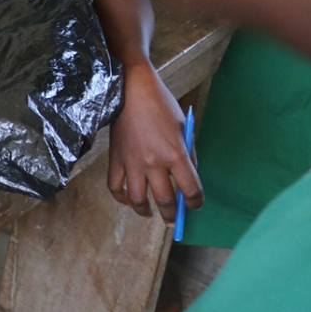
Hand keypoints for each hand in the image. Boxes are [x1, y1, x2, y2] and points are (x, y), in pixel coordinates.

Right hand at [107, 63, 202, 222]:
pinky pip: (115, 186)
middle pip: (165, 200)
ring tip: (149, 214)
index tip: (195, 206)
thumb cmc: (161, 106)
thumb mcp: (183, 129)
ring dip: (145, 212)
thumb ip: (188, 155)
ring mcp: (132, 162)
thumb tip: (188, 179)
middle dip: (172, 215)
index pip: (190, 190)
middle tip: (174, 220)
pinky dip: (121, 198)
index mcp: (176, 154)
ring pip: (137, 199)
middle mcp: (154, 162)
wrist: (131, 90)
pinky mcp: (116, 158)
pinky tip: (128, 200)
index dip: (195, 203)